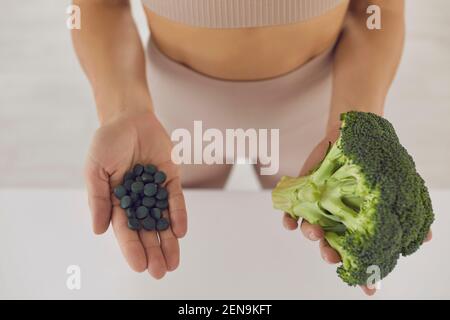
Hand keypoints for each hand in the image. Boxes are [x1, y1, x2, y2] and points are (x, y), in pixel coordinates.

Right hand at [84, 109, 186, 278]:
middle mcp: (137, 199)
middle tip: (161, 271)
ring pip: (162, 220)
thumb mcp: (95, 170)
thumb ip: (99, 199)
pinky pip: (175, 199)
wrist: (128, 118)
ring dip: (168, 241)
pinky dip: (177, 214)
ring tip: (173, 262)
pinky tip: (180, 231)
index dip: (132, 248)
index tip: (139, 265)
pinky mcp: (170, 178)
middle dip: (153, 251)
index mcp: (117, 201)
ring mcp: (155, 190)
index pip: (125, 229)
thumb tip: (99, 231)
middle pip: (146, 230)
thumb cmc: (107, 143)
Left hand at [283, 130, 431, 295]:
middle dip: (331, 255)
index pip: (364, 254)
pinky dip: (289, 220)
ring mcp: (321, 208)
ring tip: (315, 232)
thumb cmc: (374, 163)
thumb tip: (429, 238)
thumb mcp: (398, 186)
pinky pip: (292, 212)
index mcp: (360, 224)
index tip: (369, 288)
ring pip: (313, 231)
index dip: (367, 273)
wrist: (352, 135)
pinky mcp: (304, 195)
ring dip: (312, 236)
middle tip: (332, 257)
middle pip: (333, 246)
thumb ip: (409, 212)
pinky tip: (292, 222)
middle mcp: (339, 220)